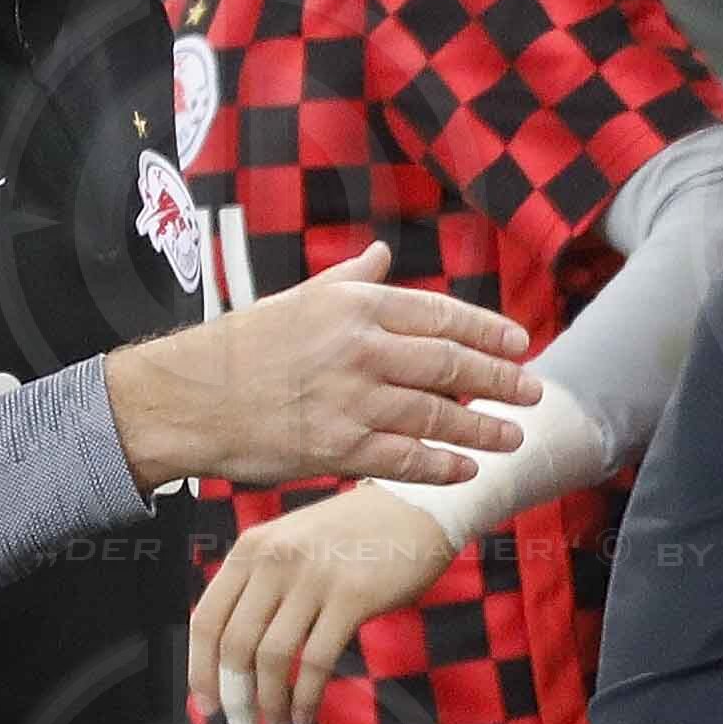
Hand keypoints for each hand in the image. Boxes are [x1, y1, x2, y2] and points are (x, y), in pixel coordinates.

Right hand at [105, 243, 537, 492]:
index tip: (522, 344)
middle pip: (452, 365)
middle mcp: (360, 349)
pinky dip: (444, 466)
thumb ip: (349, 280)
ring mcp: (352, 400)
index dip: (489, 331)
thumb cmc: (243, 346)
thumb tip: (381, 253)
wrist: (188, 398)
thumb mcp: (298, 298)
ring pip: (438, 415)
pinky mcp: (339, 448)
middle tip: (534, 391)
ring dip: (484, 428)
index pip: (441, 315)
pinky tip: (468, 469)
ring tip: (514, 436)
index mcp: (354, 307)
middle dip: (501, 380)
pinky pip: (407, 459)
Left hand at [189, 484, 462, 723]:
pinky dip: (307, 696)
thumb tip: (236, 651)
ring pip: (273, 657)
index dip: (201, 669)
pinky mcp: (351, 598)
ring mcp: (312, 579)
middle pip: (235, 643)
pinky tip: (306, 715)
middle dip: (235, 695)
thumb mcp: (290, 544)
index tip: (208, 703)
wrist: (415, 507)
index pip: (207, 618)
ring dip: (270, 702)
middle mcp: (274, 561)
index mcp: (251, 549)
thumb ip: (260, 584)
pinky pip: (317, 660)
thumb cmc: (353, 533)